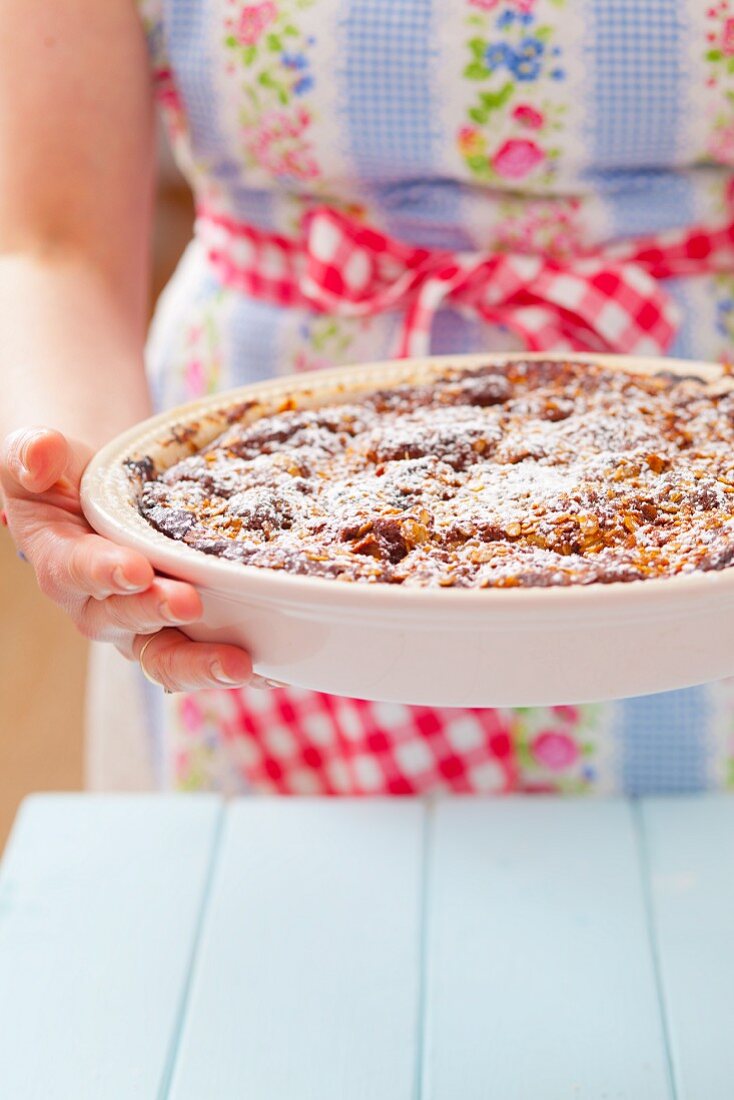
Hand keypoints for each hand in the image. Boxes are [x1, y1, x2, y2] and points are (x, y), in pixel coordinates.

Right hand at [0, 427, 252, 691]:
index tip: (135, 569)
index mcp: (62, 562)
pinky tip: (277, 671)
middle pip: (125, 624)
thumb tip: (42, 455)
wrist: (105, 494)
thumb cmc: (68, 477)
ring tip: (241, 665)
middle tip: (190, 602)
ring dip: (201, 664)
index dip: (104, 573)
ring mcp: (144, 626)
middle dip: (157, 614)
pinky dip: (242, 668)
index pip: (76, 572)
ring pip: (166, 657)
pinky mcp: (184, 633)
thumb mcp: (40, 458)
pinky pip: (207, 658)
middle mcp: (101, 607)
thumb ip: (33, 454)